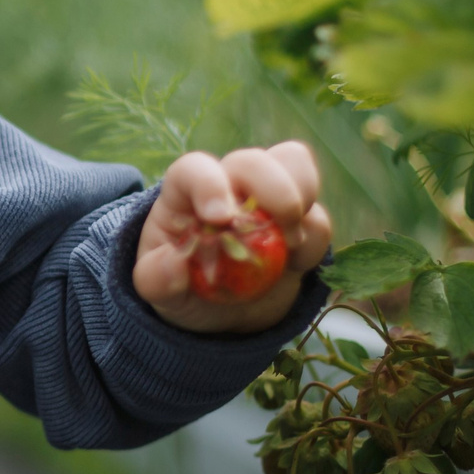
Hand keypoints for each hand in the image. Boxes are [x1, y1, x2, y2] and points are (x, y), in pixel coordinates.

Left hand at [132, 144, 332, 334]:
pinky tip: (298, 264)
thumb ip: (155, 278)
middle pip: (255, 159)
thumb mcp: (157, 288)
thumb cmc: (181, 288)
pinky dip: (315, 239)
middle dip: (272, 188)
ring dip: (302, 197)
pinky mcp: (299, 222)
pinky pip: (317, 215)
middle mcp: (229, 185)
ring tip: (291, 243)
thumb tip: (174, 264)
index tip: (220, 218)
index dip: (209, 183)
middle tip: (277, 233)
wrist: (220, 314)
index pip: (195, 168)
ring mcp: (267, 198)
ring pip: (295, 165)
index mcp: (186, 193)